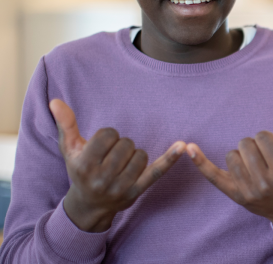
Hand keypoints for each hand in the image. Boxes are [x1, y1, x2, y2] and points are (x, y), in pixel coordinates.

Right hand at [50, 99, 185, 232]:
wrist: (88, 206)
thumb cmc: (79, 170)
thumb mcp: (69, 149)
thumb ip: (65, 124)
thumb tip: (55, 101)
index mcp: (84, 165)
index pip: (109, 135)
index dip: (108, 136)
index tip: (102, 146)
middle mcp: (102, 178)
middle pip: (126, 144)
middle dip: (121, 146)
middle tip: (111, 157)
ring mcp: (121, 187)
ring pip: (141, 154)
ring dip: (134, 155)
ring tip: (121, 164)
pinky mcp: (137, 191)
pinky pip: (157, 171)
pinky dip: (170, 158)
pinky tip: (182, 146)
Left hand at [186, 118, 272, 230]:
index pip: (263, 136)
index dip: (268, 139)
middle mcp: (264, 182)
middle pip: (246, 143)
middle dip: (254, 146)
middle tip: (264, 160)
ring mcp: (247, 190)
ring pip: (232, 154)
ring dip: (242, 155)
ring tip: (254, 166)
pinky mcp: (233, 194)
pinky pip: (213, 175)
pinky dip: (200, 161)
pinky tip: (188, 148)